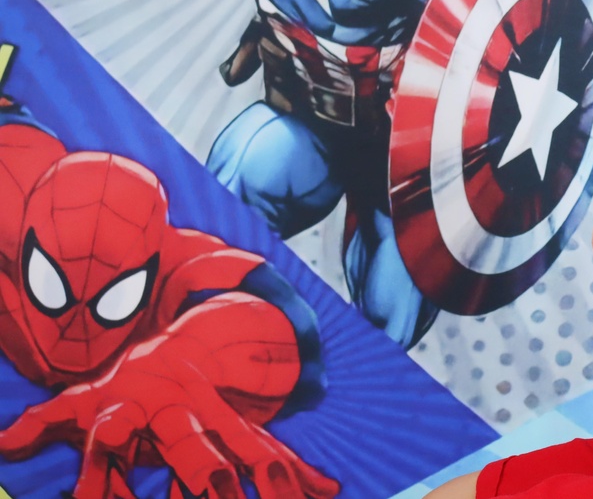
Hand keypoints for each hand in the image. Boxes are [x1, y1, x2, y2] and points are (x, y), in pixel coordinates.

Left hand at [0, 348, 338, 498]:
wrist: (181, 345)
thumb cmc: (123, 385)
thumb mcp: (78, 401)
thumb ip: (44, 423)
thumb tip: (4, 442)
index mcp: (128, 409)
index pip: (113, 443)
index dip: (105, 480)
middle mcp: (178, 412)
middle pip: (193, 453)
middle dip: (206, 485)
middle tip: (219, 498)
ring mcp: (216, 417)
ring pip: (245, 452)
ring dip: (268, 482)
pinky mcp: (242, 427)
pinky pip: (273, 451)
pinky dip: (300, 472)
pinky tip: (326, 491)